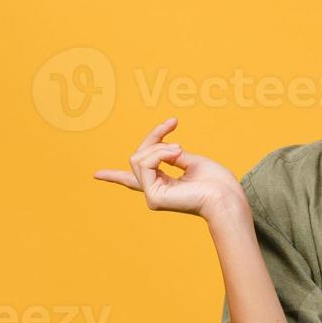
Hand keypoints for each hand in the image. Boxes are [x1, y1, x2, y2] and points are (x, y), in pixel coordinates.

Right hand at [93, 117, 243, 217]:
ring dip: (160, 146)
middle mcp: (154, 191)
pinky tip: (177, 154)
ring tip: (180, 149)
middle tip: (172, 124)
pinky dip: (160, 153)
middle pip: (138, 156)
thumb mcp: (191, 160)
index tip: (95, 174)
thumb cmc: (217, 182)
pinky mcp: (153, 197)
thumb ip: (171, 154)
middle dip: (154, 136)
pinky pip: (145, 163)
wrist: (226, 196)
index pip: (133, 179)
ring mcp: (151, 196)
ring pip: (138, 158)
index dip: (113, 176)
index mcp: (163, 184)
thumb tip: (161, 148)